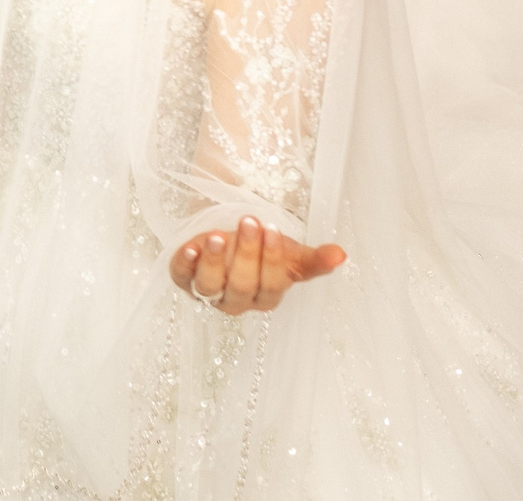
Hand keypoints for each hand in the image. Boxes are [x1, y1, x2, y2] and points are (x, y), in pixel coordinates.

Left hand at [168, 216, 344, 315]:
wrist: (231, 235)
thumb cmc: (263, 250)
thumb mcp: (289, 253)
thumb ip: (315, 259)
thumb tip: (341, 255)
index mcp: (265, 297)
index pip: (271, 286)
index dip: (271, 261)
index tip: (272, 230)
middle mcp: (236, 300)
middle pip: (242, 285)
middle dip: (246, 254)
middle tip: (250, 222)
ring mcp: (208, 291)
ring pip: (209, 286)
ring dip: (213, 261)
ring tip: (218, 235)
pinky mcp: (183, 277)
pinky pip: (181, 275)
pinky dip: (184, 262)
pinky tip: (191, 245)